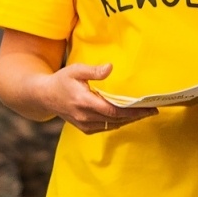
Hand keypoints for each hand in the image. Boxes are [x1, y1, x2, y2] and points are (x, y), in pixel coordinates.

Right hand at [41, 63, 157, 134]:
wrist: (45, 97)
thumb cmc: (62, 81)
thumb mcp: (75, 70)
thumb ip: (93, 71)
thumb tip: (110, 67)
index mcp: (84, 102)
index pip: (113, 110)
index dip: (132, 110)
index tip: (148, 107)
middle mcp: (85, 116)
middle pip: (116, 119)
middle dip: (136, 115)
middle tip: (153, 110)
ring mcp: (85, 124)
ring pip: (113, 125)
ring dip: (129, 120)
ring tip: (145, 113)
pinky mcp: (85, 129)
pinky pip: (106, 128)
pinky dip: (119, 123)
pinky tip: (129, 117)